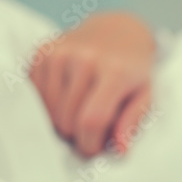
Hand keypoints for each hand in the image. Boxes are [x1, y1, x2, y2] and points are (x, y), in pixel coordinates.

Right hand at [28, 12, 156, 157]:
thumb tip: (120, 151)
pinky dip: (49, 107)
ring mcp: (59, 53)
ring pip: (48, 112)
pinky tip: (66, 98)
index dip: (89, 144)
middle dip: (77, 137)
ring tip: (80, 113)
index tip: (94, 150)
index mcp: (114, 71)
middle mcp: (84, 58)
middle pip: (67, 120)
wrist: (117, 30)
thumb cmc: (134, 70)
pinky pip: (35, 97)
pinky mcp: (41, 52)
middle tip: (90, 131)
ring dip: (62, 123)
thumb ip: (133, 122)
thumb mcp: (146, 95)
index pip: (91, 120)